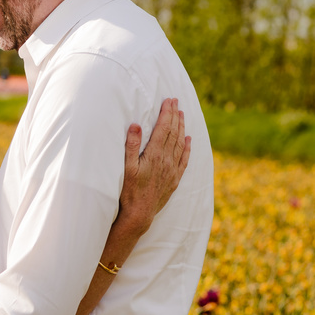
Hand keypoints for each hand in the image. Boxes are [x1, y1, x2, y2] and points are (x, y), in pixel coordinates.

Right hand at [116, 98, 190, 237]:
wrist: (139, 214)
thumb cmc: (129, 191)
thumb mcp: (125, 167)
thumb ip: (131, 145)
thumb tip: (135, 125)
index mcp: (154, 155)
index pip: (163, 128)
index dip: (167, 113)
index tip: (169, 100)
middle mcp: (166, 160)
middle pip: (173, 133)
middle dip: (175, 115)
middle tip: (176, 101)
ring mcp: (172, 170)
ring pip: (180, 144)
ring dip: (181, 128)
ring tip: (182, 114)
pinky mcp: (174, 179)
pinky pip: (184, 160)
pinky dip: (187, 148)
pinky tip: (188, 140)